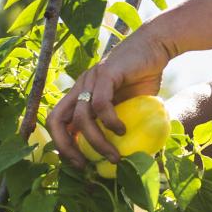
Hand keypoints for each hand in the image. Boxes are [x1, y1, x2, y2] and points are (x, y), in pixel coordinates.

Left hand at [45, 25, 172, 168]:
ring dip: (96, 142)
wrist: (156, 45)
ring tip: (114, 156)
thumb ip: (122, 123)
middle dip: (65, 147)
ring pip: (81, 117)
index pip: (57, 120)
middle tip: (84, 165)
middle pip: (56, 119)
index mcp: (80, 94)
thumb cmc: (144, 76)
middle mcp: (80, 86)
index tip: (79, 163)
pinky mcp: (106, 73)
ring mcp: (91, 79)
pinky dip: (109, 122)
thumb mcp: (129, 105)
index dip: (62, 144)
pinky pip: (100, 104)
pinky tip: (122, 130)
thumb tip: (129, 155)